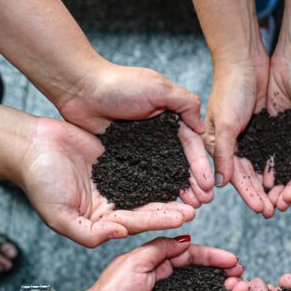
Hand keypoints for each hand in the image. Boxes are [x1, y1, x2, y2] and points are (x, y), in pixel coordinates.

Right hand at [19, 117, 203, 246]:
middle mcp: (112, 204)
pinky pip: (142, 164)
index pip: (135, 222)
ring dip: (171, 189)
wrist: (29, 145)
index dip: (159, 220)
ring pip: (149, 187)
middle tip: (197, 207)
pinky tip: (179, 165)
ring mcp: (115, 181)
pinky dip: (160, 166)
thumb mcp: (59, 216)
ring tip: (194, 189)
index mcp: (101, 221)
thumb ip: (89, 232)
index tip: (183, 218)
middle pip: (147, 207)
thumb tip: (120, 236)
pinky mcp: (116, 159)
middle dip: (171, 208)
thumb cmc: (38, 182)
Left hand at [55, 60, 214, 206]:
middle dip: (195, 183)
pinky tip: (163, 204)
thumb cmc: (120, 83)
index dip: (201, 165)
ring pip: (164, 173)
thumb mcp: (160, 87)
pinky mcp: (123, 155)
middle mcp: (159, 133)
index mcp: (171, 116)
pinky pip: (142, 176)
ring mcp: (141, 146)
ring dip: (178, 190)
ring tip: (190, 207)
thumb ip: (185, 103)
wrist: (81, 88)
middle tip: (205, 201)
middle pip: (181, 163)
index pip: (191, 145)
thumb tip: (202, 128)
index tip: (210, 184)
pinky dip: (154, 190)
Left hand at [79, 236, 245, 290]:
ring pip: (200, 288)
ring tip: (238, 290)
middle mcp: (164, 277)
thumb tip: (186, 240)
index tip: (233, 261)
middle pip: (200, 270)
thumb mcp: (134, 263)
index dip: (214, 257)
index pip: (192, 254)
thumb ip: (159, 249)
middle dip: (222, 270)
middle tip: (241, 275)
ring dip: (220, 287)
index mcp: (156, 261)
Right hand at [204, 56, 275, 216]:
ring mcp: (254, 136)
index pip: (236, 176)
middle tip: (276, 212)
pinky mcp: (269, 127)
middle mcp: (237, 144)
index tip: (262, 209)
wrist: (245, 59)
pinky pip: (278, 152)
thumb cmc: (229, 88)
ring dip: (275, 184)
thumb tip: (219, 184)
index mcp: (220, 146)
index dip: (249, 194)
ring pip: (266, 167)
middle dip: (263, 195)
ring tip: (286, 201)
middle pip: (252, 176)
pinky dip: (284, 166)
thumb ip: (224, 154)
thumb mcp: (225, 124)